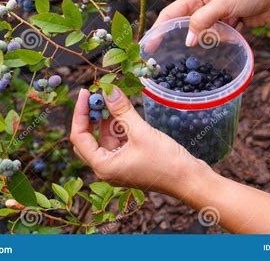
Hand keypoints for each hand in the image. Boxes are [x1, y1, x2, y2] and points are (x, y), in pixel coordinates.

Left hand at [70, 86, 207, 194]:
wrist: (190, 180)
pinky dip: (119, 125)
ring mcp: (119, 165)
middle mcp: (106, 168)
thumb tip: (109, 90)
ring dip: (108, 118)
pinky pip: (118, 140)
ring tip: (114, 97)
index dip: (81, 112)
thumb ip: (122, 110)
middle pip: (89, 138)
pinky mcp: (130, 161)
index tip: (87, 92)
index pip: (79, 137)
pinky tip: (124, 110)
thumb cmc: (166, 162)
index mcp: (103, 166)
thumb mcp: (141, 132)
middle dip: (92, 115)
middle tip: (99, 94)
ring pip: (104, 137)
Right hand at [154, 0, 269, 45]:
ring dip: (218, 35)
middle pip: (188, 28)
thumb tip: (188, 41)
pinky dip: (228, 36)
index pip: (170, 14)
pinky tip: (240, 25)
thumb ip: (202, 21)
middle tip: (204, 40)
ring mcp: (214, 18)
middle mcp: (202, 7)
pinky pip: (219, 38)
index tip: (149, 47)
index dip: (158, 29)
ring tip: (235, 23)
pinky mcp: (226, 27)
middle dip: (197, 36)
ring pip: (205, 36)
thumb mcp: (222, 5)